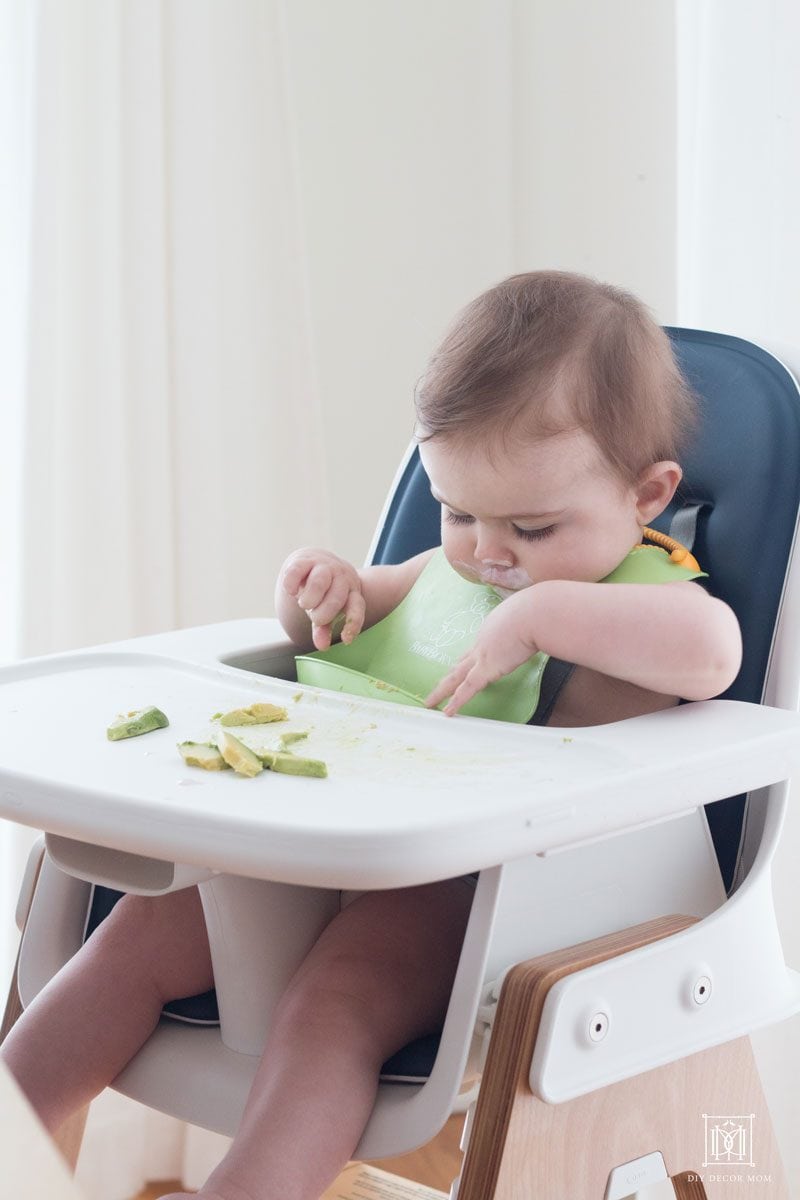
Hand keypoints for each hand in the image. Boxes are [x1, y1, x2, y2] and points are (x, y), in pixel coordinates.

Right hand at [277, 549, 365, 650]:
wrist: (313, 559)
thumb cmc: (322, 590)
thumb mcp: (326, 608)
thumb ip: (324, 627)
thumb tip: (322, 646)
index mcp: (351, 590)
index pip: (357, 607)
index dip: (353, 623)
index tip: (346, 639)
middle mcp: (340, 577)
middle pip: (336, 598)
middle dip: (323, 613)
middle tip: (314, 617)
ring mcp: (323, 566)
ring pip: (319, 581)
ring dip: (310, 598)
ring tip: (304, 604)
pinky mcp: (304, 560)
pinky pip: (297, 570)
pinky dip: (292, 583)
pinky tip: (291, 591)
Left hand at [425, 589, 539, 715]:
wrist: (534, 613)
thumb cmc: (538, 610)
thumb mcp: (529, 614)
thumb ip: (530, 621)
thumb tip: (541, 622)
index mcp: (492, 628)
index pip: (477, 647)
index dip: (468, 658)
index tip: (464, 664)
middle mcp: (482, 641)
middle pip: (460, 663)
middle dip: (449, 676)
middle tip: (438, 686)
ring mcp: (482, 656)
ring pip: (455, 677)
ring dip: (441, 690)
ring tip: (430, 701)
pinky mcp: (487, 669)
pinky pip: (467, 689)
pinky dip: (456, 702)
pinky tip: (447, 712)